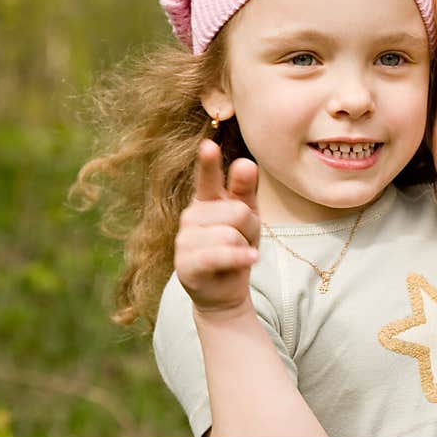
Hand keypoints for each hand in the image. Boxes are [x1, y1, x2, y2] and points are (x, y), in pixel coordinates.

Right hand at [174, 139, 260, 315]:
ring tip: (237, 255)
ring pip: (231, 233)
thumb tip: (246, 162)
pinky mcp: (186, 264)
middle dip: (250, 228)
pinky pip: (221, 254)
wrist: (225, 290)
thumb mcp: (248, 215)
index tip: (208, 145)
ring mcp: (185, 240)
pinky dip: (240, 257)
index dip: (208, 163)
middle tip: (244, 241)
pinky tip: (251, 258)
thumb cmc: (237, 246)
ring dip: (244, 247)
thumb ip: (245, 189)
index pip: (208, 177)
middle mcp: (191, 215)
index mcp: (206, 199)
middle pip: (237, 211)